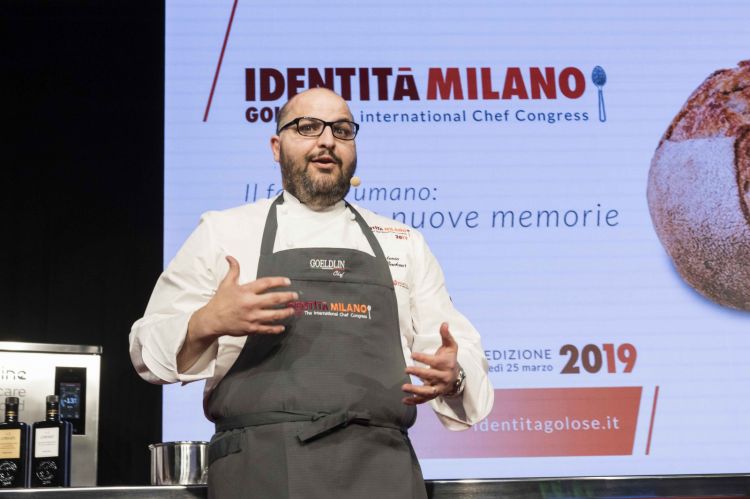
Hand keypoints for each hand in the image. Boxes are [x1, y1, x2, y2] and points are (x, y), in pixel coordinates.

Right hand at [178, 256, 297, 371]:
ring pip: (273, 315)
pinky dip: (275, 329)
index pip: (266, 283)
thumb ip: (233, 270)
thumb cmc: (220, 301)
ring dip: (285, 312)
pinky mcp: (251, 328)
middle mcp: (250, 304)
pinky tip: (282, 326)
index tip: (287, 281)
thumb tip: (231, 257)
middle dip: (287, 297)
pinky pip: (266, 329)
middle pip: (274, 299)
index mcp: (246, 291)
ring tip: (292, 309)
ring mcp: (252, 317)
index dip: (278, 281)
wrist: (212, 320)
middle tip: (295, 296)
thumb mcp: (226, 283)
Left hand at [402, 322, 458, 404]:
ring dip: (415, 390)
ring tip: (403, 388)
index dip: (423, 358)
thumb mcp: (450, 346)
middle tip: (406, 369)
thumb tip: (444, 323)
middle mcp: (443, 377)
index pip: (435, 362)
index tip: (413, 354)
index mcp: (446, 364)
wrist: (456, 376)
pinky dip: (415, 401)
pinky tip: (404, 401)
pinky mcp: (434, 394)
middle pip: (430, 376)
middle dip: (418, 372)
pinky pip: (425, 400)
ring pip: (428, 391)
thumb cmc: (450, 358)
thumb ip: (446, 335)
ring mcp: (439, 387)